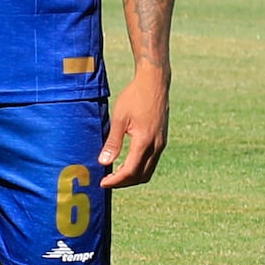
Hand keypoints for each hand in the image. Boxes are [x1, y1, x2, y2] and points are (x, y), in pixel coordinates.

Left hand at [98, 64, 169, 190]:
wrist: (154, 82)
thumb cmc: (134, 96)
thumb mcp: (119, 118)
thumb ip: (112, 142)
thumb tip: (103, 162)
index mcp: (144, 141)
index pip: (131, 171)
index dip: (116, 180)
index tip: (103, 182)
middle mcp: (156, 145)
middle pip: (141, 176)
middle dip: (124, 182)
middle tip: (108, 180)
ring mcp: (161, 143)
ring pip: (148, 170)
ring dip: (132, 176)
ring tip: (115, 174)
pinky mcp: (162, 139)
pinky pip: (152, 161)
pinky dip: (139, 168)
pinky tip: (127, 162)